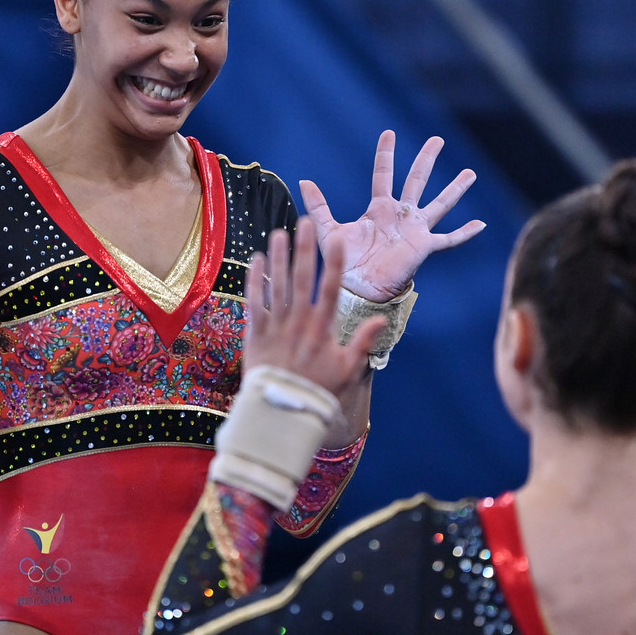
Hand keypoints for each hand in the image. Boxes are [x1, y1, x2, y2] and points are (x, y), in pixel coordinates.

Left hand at [243, 218, 380, 396]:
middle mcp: (299, 322)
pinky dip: (254, 280)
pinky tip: (255, 260)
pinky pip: (254, 302)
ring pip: (276, 284)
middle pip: (302, 278)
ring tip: (278, 233)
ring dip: (278, 257)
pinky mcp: (255, 334)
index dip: (333, 262)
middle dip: (304, 248)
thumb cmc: (319, 391)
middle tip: (304, 222)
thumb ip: (363, 341)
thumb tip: (381, 318)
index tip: (335, 239)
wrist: (283, 412)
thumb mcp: (348, 369)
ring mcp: (276, 326)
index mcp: (323, 328)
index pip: (330, 289)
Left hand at [299, 130, 484, 302]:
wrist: (357, 289)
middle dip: (426, 160)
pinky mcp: (424, 246)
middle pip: (416, 180)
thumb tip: (303, 180)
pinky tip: (480, 224)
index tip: (389, 133)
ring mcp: (414, 230)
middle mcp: (400, 215)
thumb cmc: (343, 263)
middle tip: (437, 139)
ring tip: (470, 173)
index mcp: (378, 209)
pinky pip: (448, 239)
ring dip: (455, 189)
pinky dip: (465, 232)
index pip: (384, 174)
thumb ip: (318, 205)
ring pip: (439, 204)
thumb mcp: (328, 229)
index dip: (386, 154)